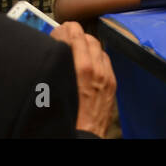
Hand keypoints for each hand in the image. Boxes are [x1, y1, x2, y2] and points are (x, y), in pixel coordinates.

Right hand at [50, 22, 115, 136]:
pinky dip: (97, 54)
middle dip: (76, 33)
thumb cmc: (67, 116)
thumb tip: (54, 51)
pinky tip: (89, 57)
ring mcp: (106, 76)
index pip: (75, 37)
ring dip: (87, 42)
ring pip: (99, 47)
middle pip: (88, 39)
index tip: (59, 28)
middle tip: (66, 32)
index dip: (66, 29)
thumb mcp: (55, 88)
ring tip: (76, 43)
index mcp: (82, 70)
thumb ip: (57, 67)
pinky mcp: (111, 83)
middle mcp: (97, 70)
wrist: (84, 137)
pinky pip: (106, 59)